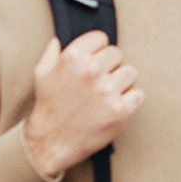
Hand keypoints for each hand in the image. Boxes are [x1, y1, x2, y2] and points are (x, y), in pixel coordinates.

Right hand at [23, 31, 142, 177]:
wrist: (50, 143)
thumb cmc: (48, 107)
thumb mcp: (42, 74)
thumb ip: (52, 54)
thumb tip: (59, 40)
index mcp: (73, 57)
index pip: (101, 38)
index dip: (98, 51)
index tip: (94, 62)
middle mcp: (91, 70)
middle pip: (117, 54)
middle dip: (110, 67)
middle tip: (99, 83)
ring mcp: (107, 90)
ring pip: (130, 73)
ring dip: (122, 83)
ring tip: (107, 95)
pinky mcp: (120, 109)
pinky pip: (139, 95)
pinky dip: (131, 101)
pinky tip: (116, 107)